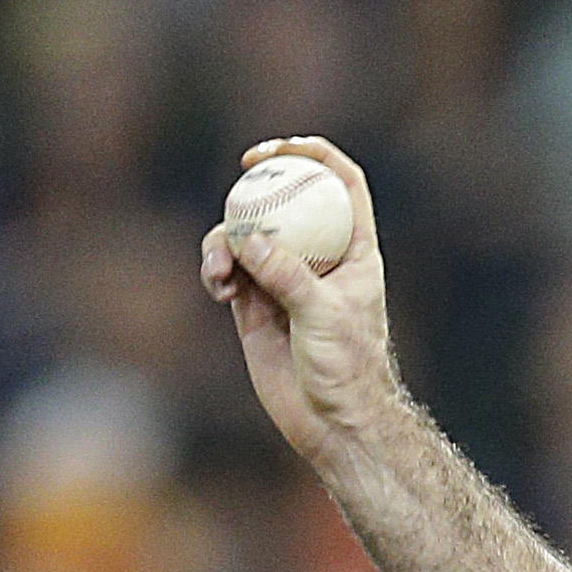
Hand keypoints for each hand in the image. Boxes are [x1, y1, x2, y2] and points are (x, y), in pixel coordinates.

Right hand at [199, 136, 397, 467]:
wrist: (334, 422)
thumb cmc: (348, 370)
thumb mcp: (325, 317)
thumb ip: (288, 275)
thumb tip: (248, 239)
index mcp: (354, 250)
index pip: (341, 185)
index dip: (314, 155)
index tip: (278, 149)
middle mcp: (319, 257)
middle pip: (284, 201)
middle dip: (255, 188)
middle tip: (238, 185)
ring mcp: (284, 278)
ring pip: (246, 235)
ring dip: (224, 241)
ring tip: (220, 274)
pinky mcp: (254, 304)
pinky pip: (227, 269)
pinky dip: (216, 269)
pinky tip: (219, 289)